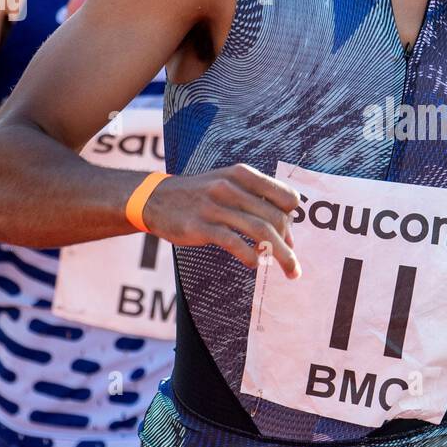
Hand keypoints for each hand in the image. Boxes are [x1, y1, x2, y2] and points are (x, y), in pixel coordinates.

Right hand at [143, 163, 301, 278]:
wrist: (154, 198)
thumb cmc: (199, 195)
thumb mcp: (228, 185)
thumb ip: (256, 203)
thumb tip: (288, 235)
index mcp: (242, 175)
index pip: (286, 196)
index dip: (292, 219)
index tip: (289, 236)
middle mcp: (231, 187)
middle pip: (276, 218)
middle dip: (288, 244)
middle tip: (290, 262)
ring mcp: (215, 206)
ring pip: (260, 232)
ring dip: (280, 255)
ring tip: (289, 271)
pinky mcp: (200, 226)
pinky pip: (234, 243)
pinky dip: (251, 257)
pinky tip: (255, 265)